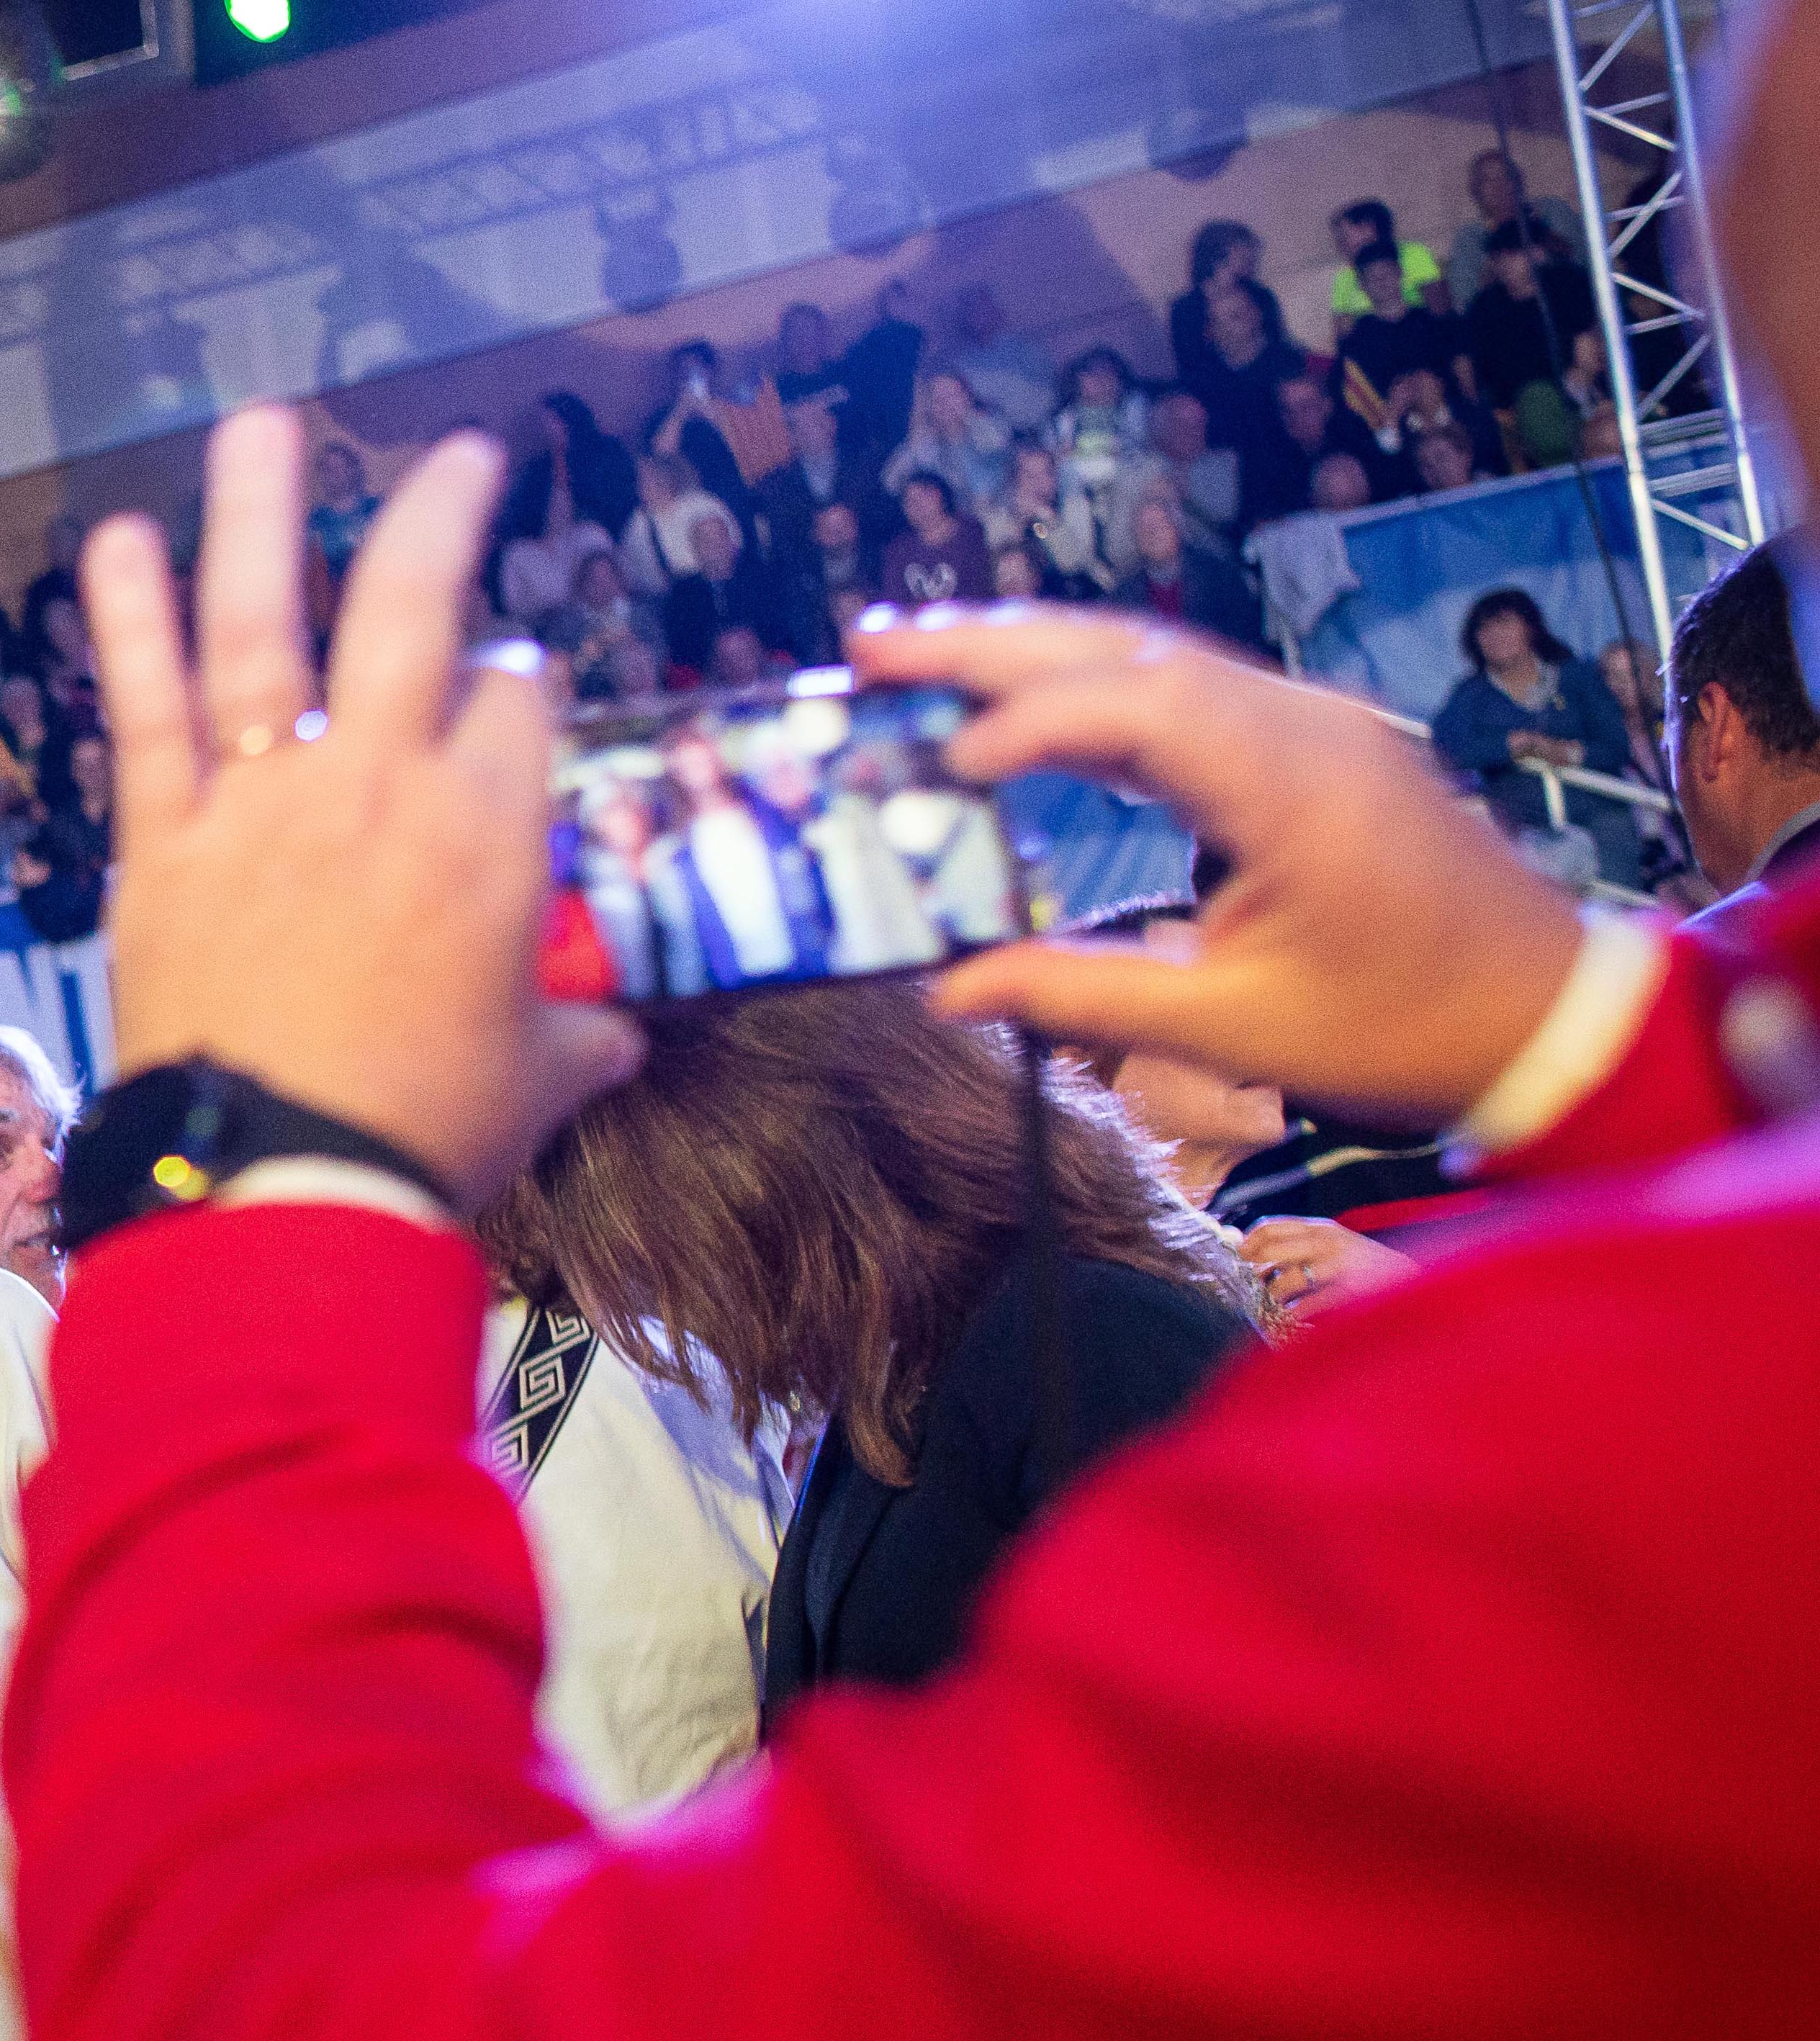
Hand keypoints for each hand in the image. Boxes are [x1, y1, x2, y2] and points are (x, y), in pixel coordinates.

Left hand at [83, 405, 641, 1207]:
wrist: (283, 1190)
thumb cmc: (420, 1137)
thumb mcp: (535, 1081)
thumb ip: (575, 1039)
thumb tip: (616, 1037)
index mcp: (489, 833)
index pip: (514, 704)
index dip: (513, 689)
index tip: (503, 689)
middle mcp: (379, 786)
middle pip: (417, 606)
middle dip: (443, 514)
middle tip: (458, 459)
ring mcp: (264, 802)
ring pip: (262, 623)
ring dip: (259, 512)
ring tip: (262, 425)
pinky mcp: (164, 841)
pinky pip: (144, 710)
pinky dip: (127, 621)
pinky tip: (115, 541)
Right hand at [856, 608, 1585, 1126]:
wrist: (1541, 1009)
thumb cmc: (1402, 1025)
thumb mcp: (1235, 1028)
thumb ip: (1085, 997)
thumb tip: (951, 990)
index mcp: (1292, 786)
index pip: (1137, 711)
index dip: (1026, 723)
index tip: (941, 766)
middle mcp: (1300, 725)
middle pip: (1128, 652)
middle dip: (992, 643)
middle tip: (870, 641)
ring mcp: (1310, 723)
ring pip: (1153, 655)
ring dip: (1034, 649)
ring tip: (918, 649)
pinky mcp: (1309, 742)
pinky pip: (1186, 687)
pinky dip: (1092, 683)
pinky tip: (1026, 698)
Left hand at [1239, 1214, 1416, 1318]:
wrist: (1410, 1280)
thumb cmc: (1363, 1266)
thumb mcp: (1332, 1244)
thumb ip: (1297, 1245)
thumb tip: (1248, 1252)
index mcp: (1321, 1228)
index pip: (1270, 1226)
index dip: (1247, 1243)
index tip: (1238, 1259)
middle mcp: (1327, 1241)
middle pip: (1270, 1252)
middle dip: (1253, 1272)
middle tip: (1249, 1288)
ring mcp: (1338, 1265)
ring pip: (1284, 1282)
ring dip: (1273, 1298)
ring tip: (1275, 1307)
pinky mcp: (1349, 1290)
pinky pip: (1307, 1306)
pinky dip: (1296, 1315)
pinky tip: (1296, 1318)